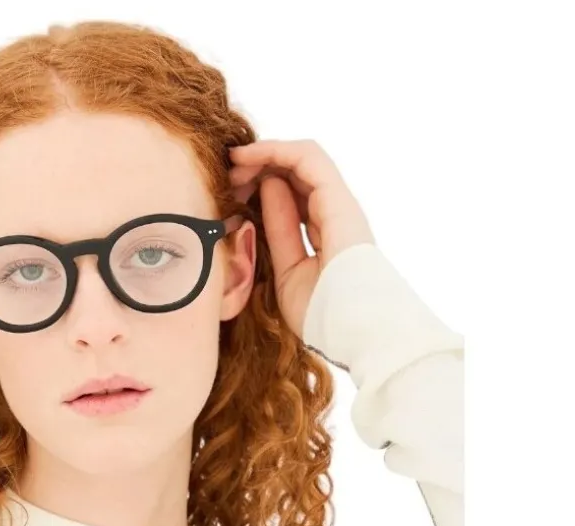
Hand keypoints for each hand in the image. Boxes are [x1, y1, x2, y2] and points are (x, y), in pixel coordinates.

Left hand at [227, 139, 374, 338]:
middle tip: (225, 174)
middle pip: (295, 175)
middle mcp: (335, 213)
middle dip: (258, 169)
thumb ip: (277, 232)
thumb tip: (263, 193)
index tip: (227, 193)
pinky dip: (275, 151)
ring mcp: (339, 203)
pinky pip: (307, 158)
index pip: (292, 197)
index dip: (259, 189)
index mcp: (325, 233)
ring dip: (262, 156)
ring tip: (232, 162)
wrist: (349, 326)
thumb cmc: (321, 311)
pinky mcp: (338, 197)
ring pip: (301, 159)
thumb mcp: (286, 270)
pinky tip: (248, 156)